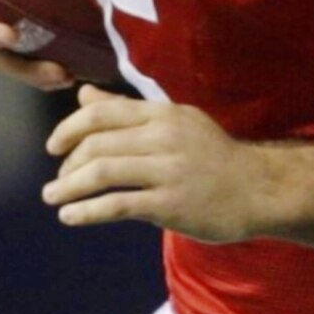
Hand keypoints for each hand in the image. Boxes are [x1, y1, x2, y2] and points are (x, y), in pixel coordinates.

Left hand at [45, 88, 276, 239]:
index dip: (69, 129)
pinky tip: (71, 217)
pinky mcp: (170, 204)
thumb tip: (83, 96)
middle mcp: (163, 138)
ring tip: (54, 198)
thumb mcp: (176, 123)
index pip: (102, 114)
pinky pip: (117, 205)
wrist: (259, 190)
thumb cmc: (215, 158)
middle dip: (68, 164)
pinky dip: (87, 211)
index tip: (54, 147)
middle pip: (97, 144)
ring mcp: (167, 171)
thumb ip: (127, 111)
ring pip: (102, 173)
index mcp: (163, 114)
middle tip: (57, 182)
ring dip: (69, 187)